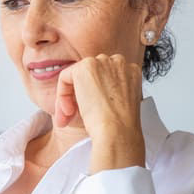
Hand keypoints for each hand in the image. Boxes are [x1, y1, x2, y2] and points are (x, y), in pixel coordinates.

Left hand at [54, 54, 145, 171]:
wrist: (117, 130)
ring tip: (69, 117)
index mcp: (130, 72)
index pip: (104, 77)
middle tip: (73, 116)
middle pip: (90, 76)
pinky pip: (65, 77)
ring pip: (76, 77)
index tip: (89, 112)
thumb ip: (107, 92)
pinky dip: (62, 95)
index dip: (93, 96)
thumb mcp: (117, 104)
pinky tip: (68, 111)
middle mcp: (118, 62)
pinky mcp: (85, 67)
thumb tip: (88, 95)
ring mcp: (102, 62)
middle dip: (79, 96)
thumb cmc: (119, 125)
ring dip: (69, 98)